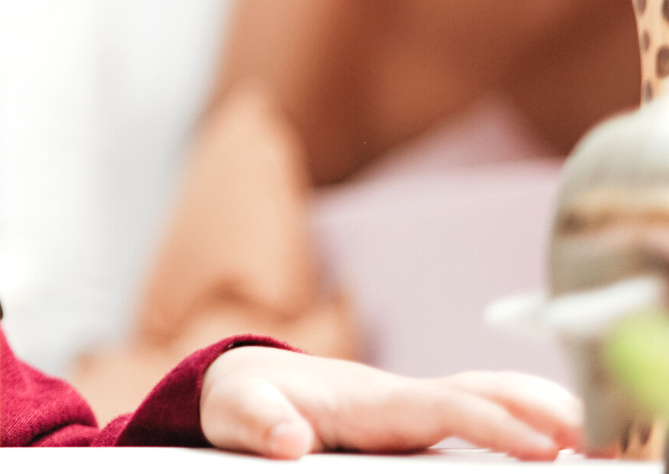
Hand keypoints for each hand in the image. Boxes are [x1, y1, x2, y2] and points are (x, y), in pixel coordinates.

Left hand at [199, 346, 582, 460]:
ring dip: (540, 407)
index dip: (492, 424)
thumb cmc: (244, 399)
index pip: (442, 408)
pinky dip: (523, 415)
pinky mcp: (416, 421)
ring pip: (489, 396)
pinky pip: (480, 411)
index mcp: (367, 399)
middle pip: (482, 393)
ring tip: (593, 435)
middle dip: (537, 409)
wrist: (246, 383)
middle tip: (591, 437)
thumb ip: (259, 424)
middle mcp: (399, 397)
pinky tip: (558, 437)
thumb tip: (289, 440)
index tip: (540, 445)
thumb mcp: (235, 413)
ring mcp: (413, 407)